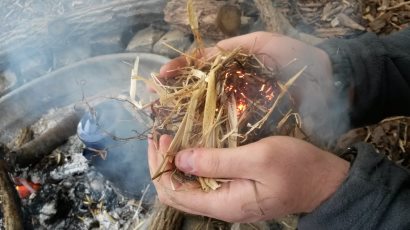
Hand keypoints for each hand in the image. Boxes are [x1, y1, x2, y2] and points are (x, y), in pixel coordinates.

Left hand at [148, 135, 348, 222]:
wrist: (324, 182)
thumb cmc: (296, 167)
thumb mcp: (258, 158)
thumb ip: (217, 161)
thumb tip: (179, 159)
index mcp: (223, 203)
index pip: (174, 192)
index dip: (161, 166)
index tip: (161, 138)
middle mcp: (220, 207)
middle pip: (176, 192)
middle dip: (162, 165)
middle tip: (160, 137)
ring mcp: (227, 201)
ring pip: (187, 188)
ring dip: (175, 165)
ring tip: (171, 140)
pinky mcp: (234, 192)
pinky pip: (202, 183)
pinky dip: (191, 166)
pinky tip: (192, 149)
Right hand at [160, 32, 346, 143]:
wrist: (328, 87)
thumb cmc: (299, 59)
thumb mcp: (266, 44)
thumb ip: (237, 46)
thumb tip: (205, 55)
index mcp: (234, 69)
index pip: (200, 68)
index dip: (180, 70)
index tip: (162, 76)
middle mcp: (234, 90)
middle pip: (199, 93)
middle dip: (176, 96)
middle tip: (156, 101)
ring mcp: (242, 110)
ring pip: (209, 114)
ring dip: (187, 118)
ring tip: (166, 121)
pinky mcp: (252, 129)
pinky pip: (226, 132)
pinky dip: (209, 135)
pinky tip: (193, 139)